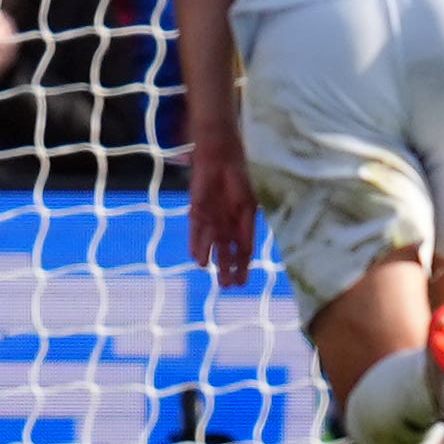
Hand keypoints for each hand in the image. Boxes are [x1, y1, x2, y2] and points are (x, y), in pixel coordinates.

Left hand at [188, 139, 256, 285]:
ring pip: (211, 243)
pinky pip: (196, 230)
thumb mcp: (246, 207)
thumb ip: (244, 229)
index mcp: (243, 221)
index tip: (242, 283)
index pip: (244, 249)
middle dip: (226, 268)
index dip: (243, 266)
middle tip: (226, 286)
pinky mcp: (197, 210)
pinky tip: (197, 257)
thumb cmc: (238, 179)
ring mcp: (212, 217)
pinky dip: (196, 243)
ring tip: (209, 271)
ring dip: (211, 257)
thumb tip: (246, 253)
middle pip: (227, 250)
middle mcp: (227, 222)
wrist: (220, 158)